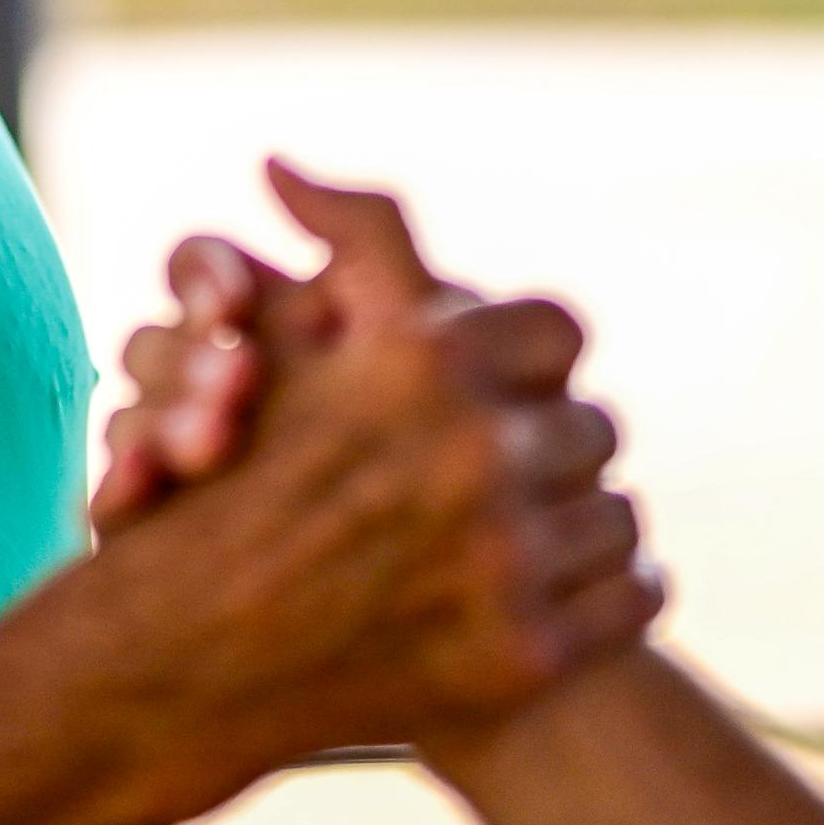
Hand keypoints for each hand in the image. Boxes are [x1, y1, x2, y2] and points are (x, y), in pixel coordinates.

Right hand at [95, 161, 663, 760]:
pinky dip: (611, 591)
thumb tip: (281, 162)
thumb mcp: (281, 344)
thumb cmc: (230, 488)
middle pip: (593, 424)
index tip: (507, 381)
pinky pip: (637, 593)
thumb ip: (334, 241)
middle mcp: (475, 458)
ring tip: (535, 529)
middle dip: (549, 443)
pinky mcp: (529, 652)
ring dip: (582, 519)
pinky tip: (557, 588)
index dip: (528, 357)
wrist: (185, 662)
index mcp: (426, 366)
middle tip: (512, 467)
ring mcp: (507, 563)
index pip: (556, 329)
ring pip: (620, 512)